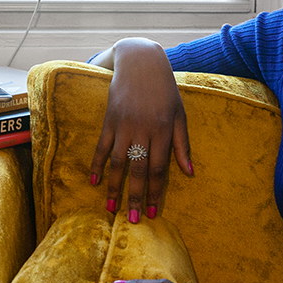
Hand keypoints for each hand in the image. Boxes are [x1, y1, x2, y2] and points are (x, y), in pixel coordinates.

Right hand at [89, 39, 191, 221]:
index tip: (152, 212)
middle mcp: (144, 130)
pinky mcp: (109, 120)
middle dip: (135, 197)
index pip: (159, 168)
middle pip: (138, 170)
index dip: (155, 192)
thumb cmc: (165, 89)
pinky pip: (101, 147)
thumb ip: (183, 144)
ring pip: (118, 162)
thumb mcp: (180, 114)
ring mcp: (124, 125)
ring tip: (111, 209)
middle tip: (132, 220)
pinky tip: (93, 182)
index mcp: (164, 130)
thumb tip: (189, 172)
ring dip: (114, 187)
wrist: (140, 62)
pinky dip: (96, 165)